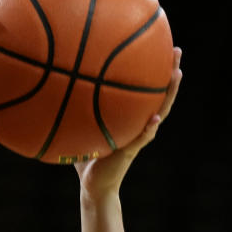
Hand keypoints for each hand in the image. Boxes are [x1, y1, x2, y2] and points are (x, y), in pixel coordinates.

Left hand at [75, 47, 182, 199]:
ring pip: (159, 113)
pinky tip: (154, 120)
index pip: (146, 90)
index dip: (154, 70)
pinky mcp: (129, 152)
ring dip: (169, 94)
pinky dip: (148, 129)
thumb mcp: (79, 127)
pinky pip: (141, 139)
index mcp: (130, 118)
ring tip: (177, 74)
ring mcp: (137, 138)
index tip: (160, 45)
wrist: (93, 186)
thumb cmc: (86, 157)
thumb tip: (53, 84)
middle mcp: (139, 124)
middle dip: (169, 72)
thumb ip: (73, 109)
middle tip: (176, 50)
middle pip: (160, 95)